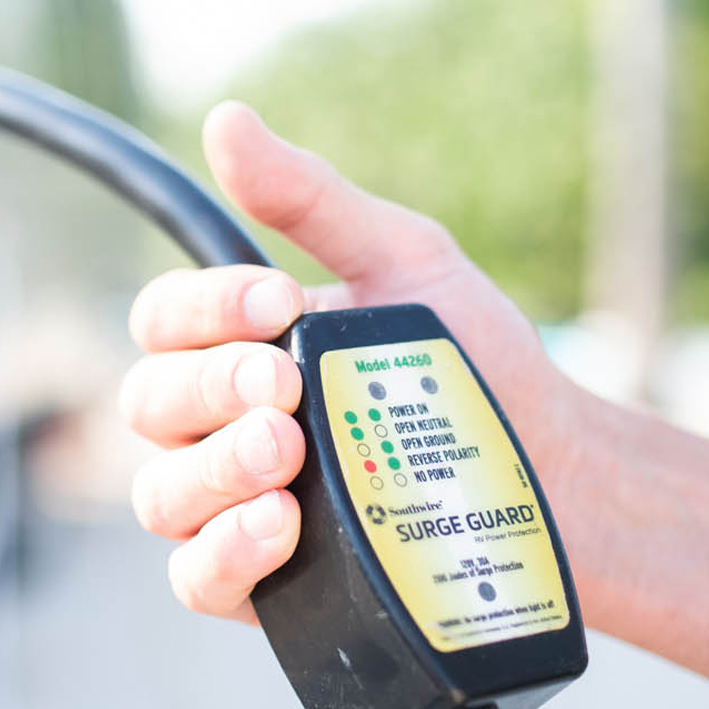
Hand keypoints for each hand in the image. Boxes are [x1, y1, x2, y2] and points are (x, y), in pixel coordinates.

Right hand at [119, 102, 578, 623]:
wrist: (559, 477)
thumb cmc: (475, 366)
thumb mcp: (404, 263)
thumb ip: (310, 200)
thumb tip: (226, 119)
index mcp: (241, 344)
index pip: (165, 319)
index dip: (204, 306)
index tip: (279, 297)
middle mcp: (222, 426)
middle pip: (149, 403)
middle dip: (209, 386)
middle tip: (285, 384)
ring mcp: (238, 509)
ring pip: (161, 494)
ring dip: (212, 468)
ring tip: (284, 454)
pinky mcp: (266, 589)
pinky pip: (197, 579)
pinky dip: (223, 552)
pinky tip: (277, 524)